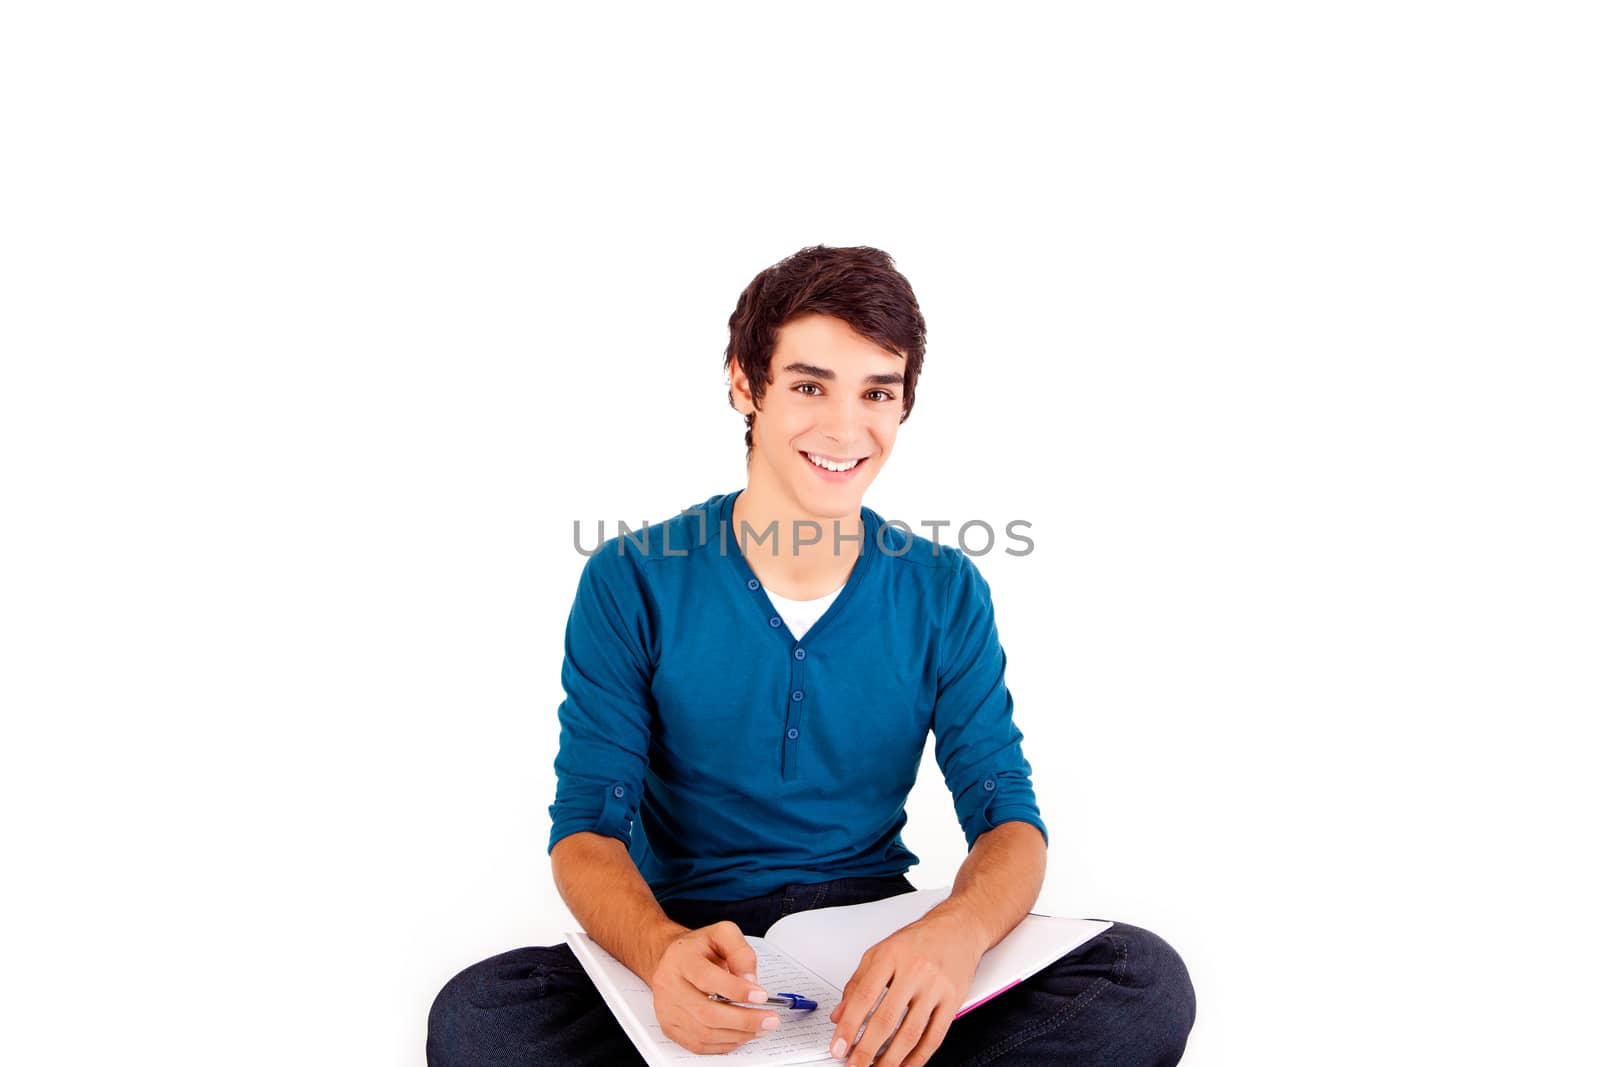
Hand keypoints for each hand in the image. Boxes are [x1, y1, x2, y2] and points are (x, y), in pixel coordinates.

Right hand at [648, 920, 784, 1053]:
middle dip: (744, 1020)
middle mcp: (669, 985)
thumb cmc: (699, 948)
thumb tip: (750, 981)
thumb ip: (740, 952)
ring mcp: (667, 1009)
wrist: (671, 959)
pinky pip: (699, 1044)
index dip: (737, 990)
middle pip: (707, 1012)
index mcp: (681, 958)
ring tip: (760, 1028)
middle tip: (769, 1019)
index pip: (708, 978)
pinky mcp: (670, 1027)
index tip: (761, 996)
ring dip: (738, 1034)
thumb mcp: (723, 934)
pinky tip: (741, 1035)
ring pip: (704, 1033)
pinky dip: (724, 1044)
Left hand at [827, 915, 983, 1066]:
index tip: (838, 1047)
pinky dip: (918, 1057)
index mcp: (890, 957)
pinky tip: (905, 1065)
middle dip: (867, 1050)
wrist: (958, 928)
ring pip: (911, 1033)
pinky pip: (934, 1036)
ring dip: (891, 1059)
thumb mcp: (880, 952)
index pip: (864, 997)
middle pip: (886, 1019)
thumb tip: (840, 1015)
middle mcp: (914, 971)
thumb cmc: (918, 940)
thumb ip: (857, 983)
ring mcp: (935, 987)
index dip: (849, 1026)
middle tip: (854, 1066)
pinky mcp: (953, 1000)